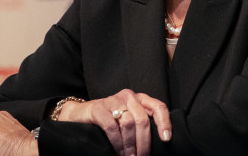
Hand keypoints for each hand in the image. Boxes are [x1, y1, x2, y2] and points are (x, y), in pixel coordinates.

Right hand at [57, 89, 171, 155]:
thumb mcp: (128, 119)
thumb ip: (141, 125)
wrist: (80, 115)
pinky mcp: (99, 108)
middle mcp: (129, 97)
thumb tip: (159, 143)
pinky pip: (112, 127)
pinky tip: (119, 152)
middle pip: (143, 120)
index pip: (158, 107)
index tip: (166, 139)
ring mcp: (113, 100)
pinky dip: (117, 143)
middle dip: (144, 142)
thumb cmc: (109, 120)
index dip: (165, 122)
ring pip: (129, 124)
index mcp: (140, 99)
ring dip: (130, 145)